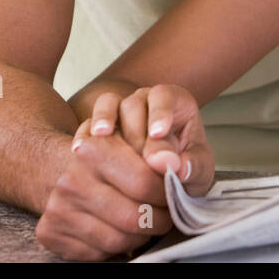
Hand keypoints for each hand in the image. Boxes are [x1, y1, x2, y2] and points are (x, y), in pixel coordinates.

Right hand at [35, 129, 172, 261]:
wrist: (61, 170)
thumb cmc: (109, 158)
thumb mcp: (134, 140)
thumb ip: (160, 151)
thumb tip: (179, 168)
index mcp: (93, 150)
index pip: (145, 183)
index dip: (167, 195)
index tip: (174, 195)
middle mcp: (71, 180)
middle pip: (133, 217)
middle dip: (158, 221)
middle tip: (166, 215)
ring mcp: (57, 208)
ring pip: (117, 240)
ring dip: (140, 237)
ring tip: (146, 224)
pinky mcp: (50, 231)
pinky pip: (97, 253)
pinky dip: (117, 248)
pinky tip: (122, 232)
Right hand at [88, 84, 215, 195]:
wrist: (163, 182)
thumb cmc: (185, 168)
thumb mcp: (199, 169)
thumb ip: (193, 166)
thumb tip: (177, 167)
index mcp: (173, 102)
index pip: (164, 96)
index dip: (160, 112)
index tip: (158, 133)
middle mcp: (144, 101)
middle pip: (133, 107)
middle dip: (137, 137)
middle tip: (144, 166)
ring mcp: (118, 112)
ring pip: (108, 110)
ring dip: (108, 131)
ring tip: (103, 140)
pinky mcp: (97, 129)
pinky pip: (87, 124)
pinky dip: (84, 136)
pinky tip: (80, 150)